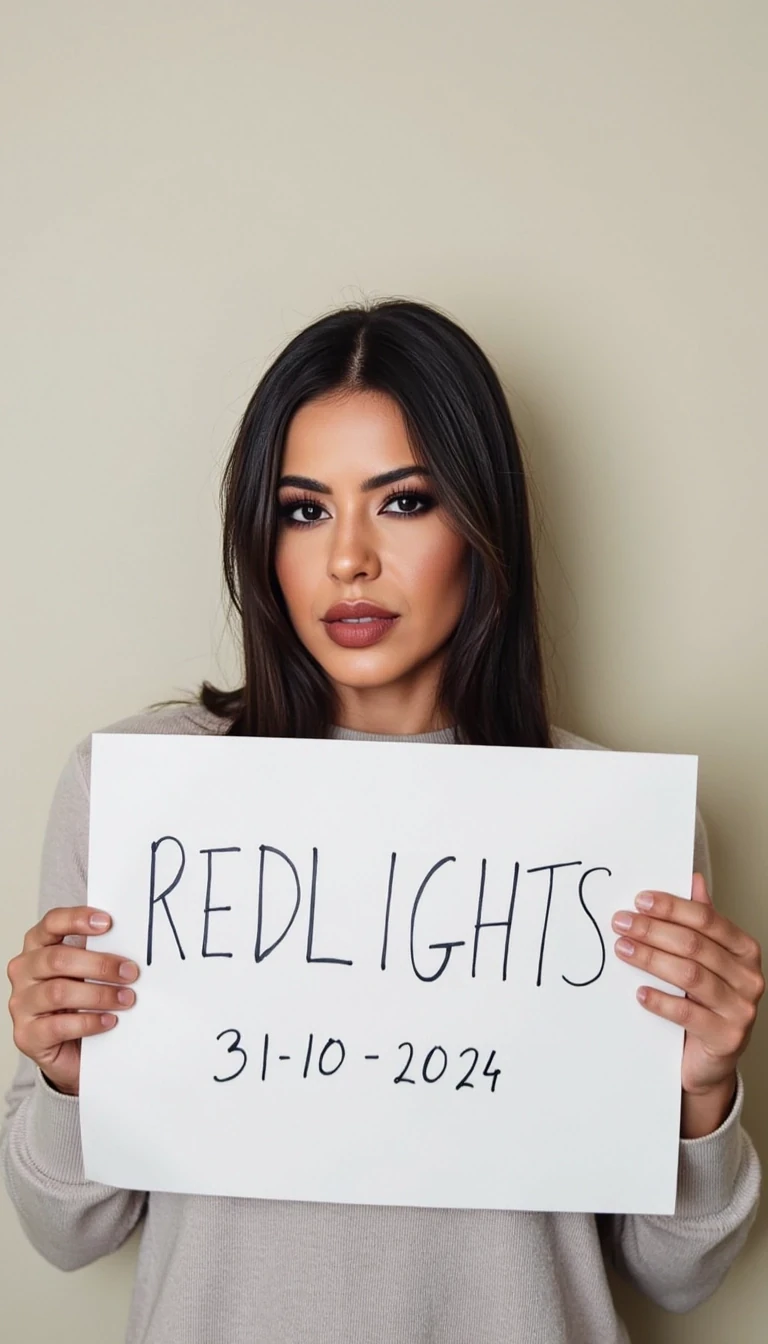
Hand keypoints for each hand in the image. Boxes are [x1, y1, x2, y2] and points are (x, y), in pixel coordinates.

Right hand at [6, 906, 138, 1095]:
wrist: (70, 1048)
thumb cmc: (79, 1001)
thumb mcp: (87, 972)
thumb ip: (99, 953)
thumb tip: (131, 945)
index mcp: (38, 946)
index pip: (51, 923)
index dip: (77, 919)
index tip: (107, 922)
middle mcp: (24, 971)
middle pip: (57, 959)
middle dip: (99, 965)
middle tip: (130, 972)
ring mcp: (21, 1003)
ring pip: (58, 992)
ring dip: (99, 995)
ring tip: (125, 999)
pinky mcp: (27, 1035)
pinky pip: (59, 1026)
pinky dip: (89, 1022)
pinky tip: (109, 1021)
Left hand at [612, 874, 763, 1135]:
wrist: (709, 1060)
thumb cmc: (705, 1003)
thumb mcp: (705, 959)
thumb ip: (701, 921)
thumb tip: (693, 878)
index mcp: (744, 950)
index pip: (707, 919)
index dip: (672, 907)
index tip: (639, 900)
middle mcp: (748, 977)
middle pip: (694, 945)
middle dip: (653, 930)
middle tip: (621, 923)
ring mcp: (741, 1008)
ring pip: (690, 975)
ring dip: (651, 959)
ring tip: (622, 950)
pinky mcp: (726, 1037)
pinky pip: (687, 1013)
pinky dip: (661, 1001)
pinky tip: (639, 993)